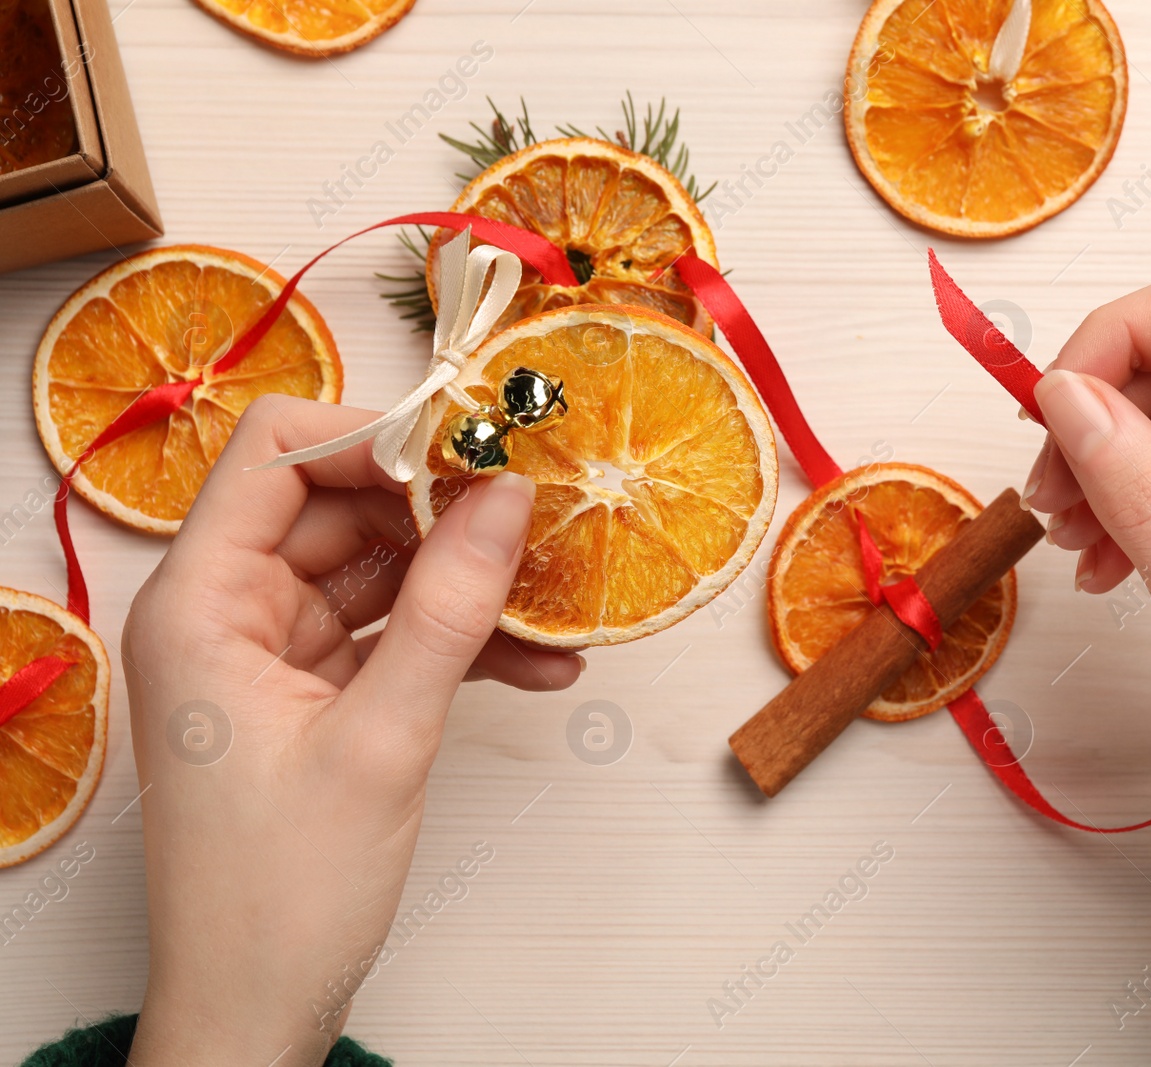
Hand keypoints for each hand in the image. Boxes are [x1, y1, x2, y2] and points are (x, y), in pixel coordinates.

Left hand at [122, 397, 580, 1064]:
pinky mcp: (313, 694)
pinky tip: (540, 663)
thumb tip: (506, 498)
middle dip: (443, 513)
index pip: (276, 454)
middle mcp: (226, 612)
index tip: (477, 453)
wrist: (256, 1009)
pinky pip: (392, 634)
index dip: (377, 437)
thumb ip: (448, 610)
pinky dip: (458, 642)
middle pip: (339, 505)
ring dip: (464, 584)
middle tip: (538, 524)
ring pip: (377, 570)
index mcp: (200, 603)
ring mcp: (271, 653)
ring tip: (552, 600)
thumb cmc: (282, 894)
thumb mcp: (381, 740)